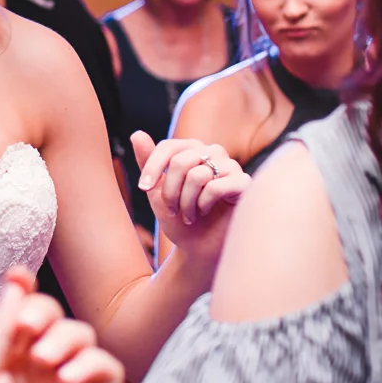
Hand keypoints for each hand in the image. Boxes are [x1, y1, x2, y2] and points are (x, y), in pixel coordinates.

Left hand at [0, 268, 124, 382]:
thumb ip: (0, 331)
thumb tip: (17, 284)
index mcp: (7, 358)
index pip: (23, 313)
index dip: (24, 291)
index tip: (19, 277)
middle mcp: (39, 368)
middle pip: (55, 317)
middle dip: (44, 313)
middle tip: (29, 329)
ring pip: (84, 336)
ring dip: (66, 338)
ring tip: (45, 362)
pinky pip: (108, 369)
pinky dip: (91, 363)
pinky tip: (66, 379)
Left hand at [133, 130, 247, 262]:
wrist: (200, 248)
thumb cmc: (180, 218)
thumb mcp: (158, 191)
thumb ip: (148, 162)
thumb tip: (137, 133)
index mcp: (193, 150)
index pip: (169, 147)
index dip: (152, 167)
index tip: (143, 189)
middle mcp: (214, 152)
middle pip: (180, 162)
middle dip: (170, 192)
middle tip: (173, 210)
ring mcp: (231, 166)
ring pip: (197, 175)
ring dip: (186, 203)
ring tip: (189, 215)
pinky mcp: (244, 183)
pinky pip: (216, 187)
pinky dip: (203, 204)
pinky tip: (205, 213)